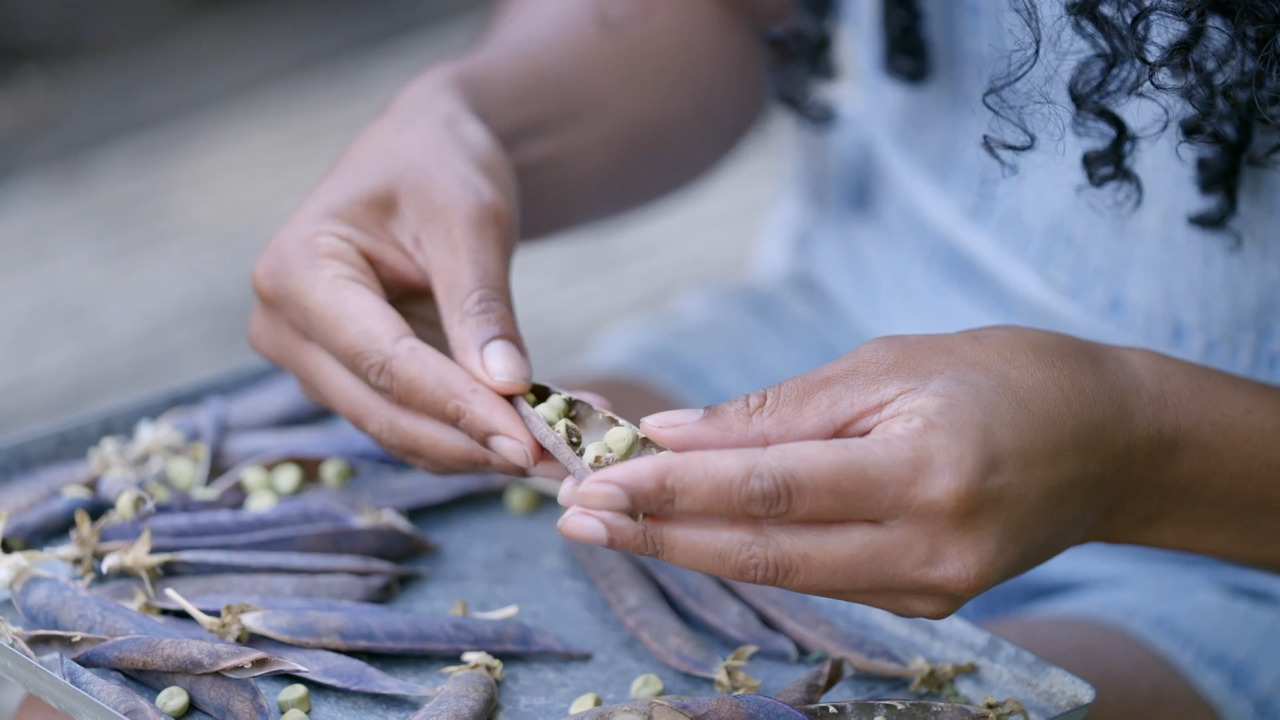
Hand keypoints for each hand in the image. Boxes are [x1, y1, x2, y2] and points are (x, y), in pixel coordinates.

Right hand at [249, 69, 540, 474]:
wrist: (421, 155)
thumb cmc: (437, 167)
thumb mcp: (469, 221)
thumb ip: (482, 305)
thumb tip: (508, 388)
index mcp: (297, 271)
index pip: (384, 360)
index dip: (457, 407)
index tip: (527, 440)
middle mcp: (286, 327)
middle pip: (382, 410)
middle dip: (471, 440)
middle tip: (555, 459)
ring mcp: (314, 362)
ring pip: (398, 431)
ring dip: (478, 449)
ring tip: (560, 450)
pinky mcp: (351, 381)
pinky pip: (412, 424)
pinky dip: (472, 435)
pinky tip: (536, 436)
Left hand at [558, 327, 1157, 617]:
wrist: (1108, 442)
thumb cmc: (999, 376)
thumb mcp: (888, 364)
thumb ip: (779, 413)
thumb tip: (672, 434)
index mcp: (923, 472)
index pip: (770, 489)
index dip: (674, 490)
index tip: (595, 482)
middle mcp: (927, 550)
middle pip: (762, 552)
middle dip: (658, 536)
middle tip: (572, 518)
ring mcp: (929, 590)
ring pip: (781, 575)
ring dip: (688, 550)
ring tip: (607, 526)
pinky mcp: (925, 604)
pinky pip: (817, 578)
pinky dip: (747, 554)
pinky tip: (686, 534)